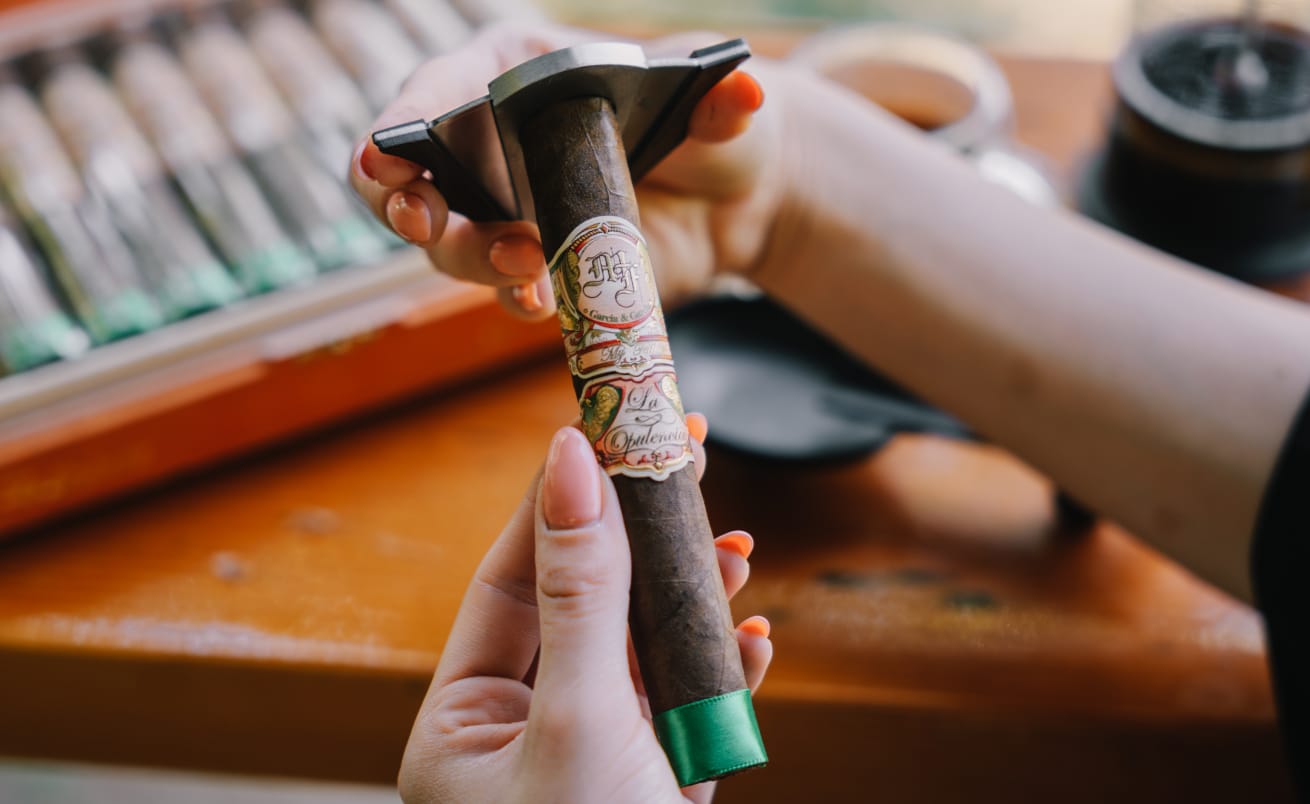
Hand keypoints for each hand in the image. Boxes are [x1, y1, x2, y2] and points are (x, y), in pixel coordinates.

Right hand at [349, 23, 785, 319]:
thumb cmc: (713, 126)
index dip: (400, 122)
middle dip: (406, 201)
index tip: (386, 152)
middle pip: (415, 177)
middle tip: (425, 218)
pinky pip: (506, 290)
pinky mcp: (538, 268)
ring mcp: (509, 214)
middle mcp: (493, 145)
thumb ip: (718, 101)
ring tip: (525, 260)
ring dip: (473, 257)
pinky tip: (539, 299)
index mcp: (512, 74)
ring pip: (451, 245)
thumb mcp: (716, 104)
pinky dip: (514, 298)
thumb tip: (742, 94)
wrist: (741, 201)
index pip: (435, 91)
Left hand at [398, 418, 770, 802]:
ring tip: (734, 550)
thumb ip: (581, 595)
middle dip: (641, 540)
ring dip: (692, 596)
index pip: (510, 583)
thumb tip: (575, 465)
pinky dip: (721, 665)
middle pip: (585, 605)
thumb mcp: (580, 717)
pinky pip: (686, 703)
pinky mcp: (656, 780)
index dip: (558, 503)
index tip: (602, 430)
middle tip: (683, 457)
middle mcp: (523, 734)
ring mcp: (594, 755)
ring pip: (642, 648)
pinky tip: (750, 636)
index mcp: (465, 726)